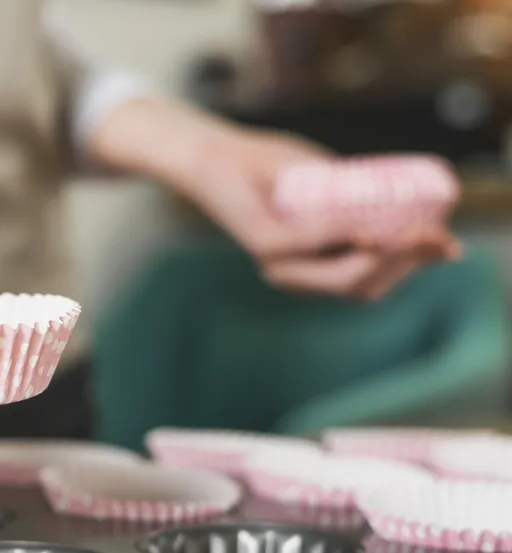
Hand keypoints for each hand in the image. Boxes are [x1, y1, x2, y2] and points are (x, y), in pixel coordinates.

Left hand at [88, 98, 460, 299]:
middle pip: (364, 284)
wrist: (216, 156)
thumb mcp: (325, 185)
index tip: (447, 246)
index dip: (412, 268)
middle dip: (409, 265)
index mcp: (310, 270)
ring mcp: (277, 262)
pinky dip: (343, 239)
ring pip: (343, 275)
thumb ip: (354, 200)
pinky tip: (370, 232)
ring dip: (387, 258)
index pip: (369, 282)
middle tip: (440, 236)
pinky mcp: (262, 243)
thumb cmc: (269, 169)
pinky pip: (310, 246)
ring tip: (419, 233)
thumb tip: (409, 204)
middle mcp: (293, 275)